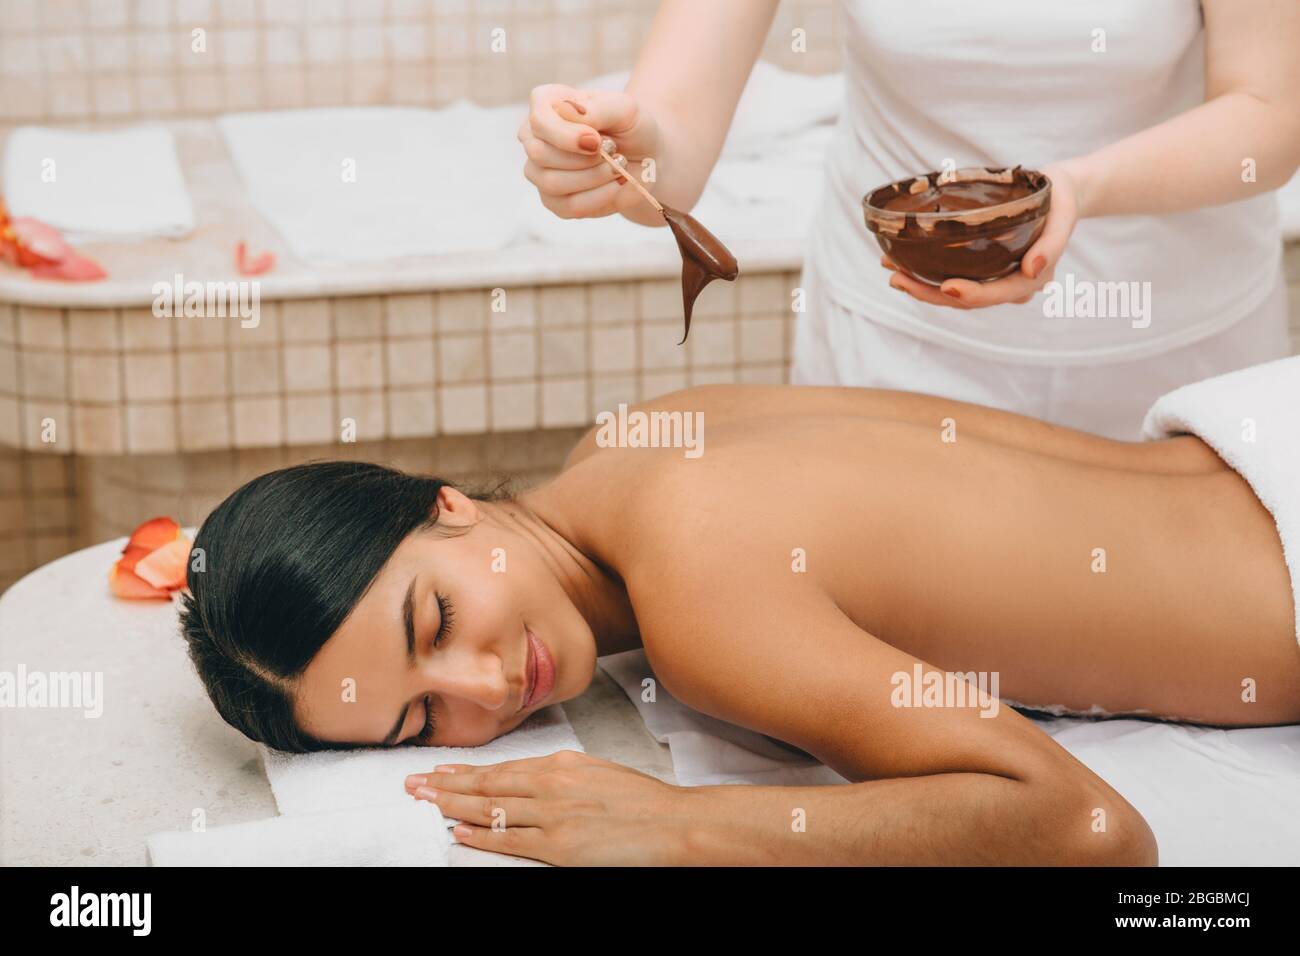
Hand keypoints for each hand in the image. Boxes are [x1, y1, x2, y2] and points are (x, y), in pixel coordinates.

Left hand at [405, 749, 692, 865]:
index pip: (501, 767)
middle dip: (446, 783)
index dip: (466, 770)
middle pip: (487, 784)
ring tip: (424, 801)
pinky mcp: (559, 846)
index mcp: (561, 764)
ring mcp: (552, 815)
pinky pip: (509, 840)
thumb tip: (530, 777)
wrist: (672, 823)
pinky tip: (457, 830)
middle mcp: (551, 784)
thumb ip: (561, 774)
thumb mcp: (597, 772)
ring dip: (452, 804)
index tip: (440, 769)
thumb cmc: (641, 801)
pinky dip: (480, 835)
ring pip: (491, 808)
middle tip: (413, 782)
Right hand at [517, 84, 663, 219]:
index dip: (567, 136)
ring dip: (594, 177)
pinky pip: (569, 206)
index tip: (597, 141)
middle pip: (540, 154)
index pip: (539, 121)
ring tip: (618, 167)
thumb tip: (565, 112)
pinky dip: (599, 196)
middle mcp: (535, 138)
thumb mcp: (624, 108)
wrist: (644, 157)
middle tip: (614, 151)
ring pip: (552, 183)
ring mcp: (540, 172)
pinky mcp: (554, 201)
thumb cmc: (629, 126)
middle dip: (584, 159)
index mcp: (546, 104)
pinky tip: (615, 184)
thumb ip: (597, 108)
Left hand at [883, 161, 1080, 308]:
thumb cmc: (1059, 201)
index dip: (971, 294)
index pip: (997, 294)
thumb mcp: (1062, 215)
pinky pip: (953, 278)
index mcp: (1032, 280)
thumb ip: (1052, 245)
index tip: (946, 286)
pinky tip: (901, 264)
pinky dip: (926, 274)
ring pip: (955, 293)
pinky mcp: (982, 269)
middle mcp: (1010, 286)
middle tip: (897, 279)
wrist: (1058, 194)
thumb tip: (1033, 270)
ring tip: (891, 271)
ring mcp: (995, 279)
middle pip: (967, 300)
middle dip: (930, 294)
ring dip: (921, 286)